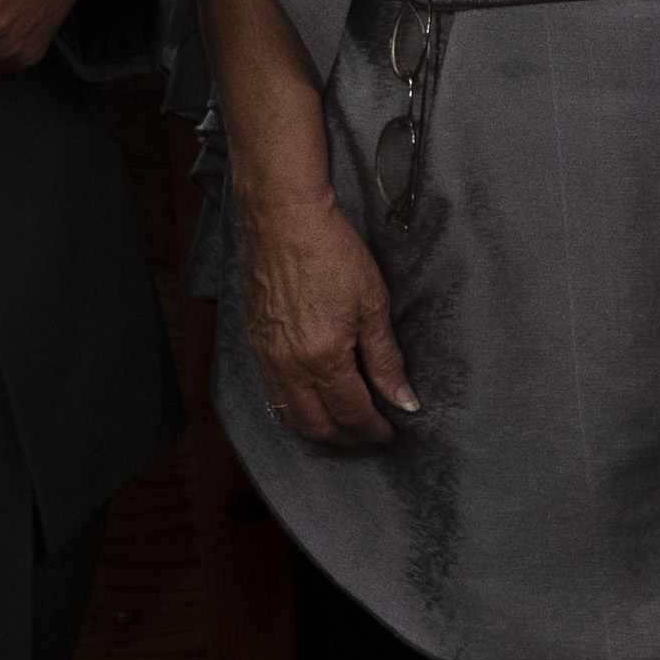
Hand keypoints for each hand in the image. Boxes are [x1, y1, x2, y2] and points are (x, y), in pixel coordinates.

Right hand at [238, 187, 418, 449]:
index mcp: (323, 359)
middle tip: (370, 436)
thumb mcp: (372, 304)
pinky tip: (311, 404)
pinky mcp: (255, 344)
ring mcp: (267, 358)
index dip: (373, 430)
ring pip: (290, 416)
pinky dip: (294, 411)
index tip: (390, 434)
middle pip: (318, 426)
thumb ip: (386, 359)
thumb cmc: (332, 253)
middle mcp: (289, 367)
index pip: (351, 414)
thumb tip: (404, 400)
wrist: (284, 220)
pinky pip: (273, 395)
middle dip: (347, 439)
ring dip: (319, 431)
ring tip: (344, 429)